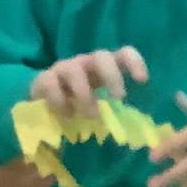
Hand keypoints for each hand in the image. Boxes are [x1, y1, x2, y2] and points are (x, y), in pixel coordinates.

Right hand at [29, 46, 148, 117]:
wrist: (44, 108)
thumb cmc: (81, 106)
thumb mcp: (102, 106)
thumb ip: (117, 110)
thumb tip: (142, 132)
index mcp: (104, 68)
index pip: (123, 54)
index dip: (134, 62)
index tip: (142, 80)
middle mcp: (85, 63)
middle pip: (101, 56)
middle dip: (112, 76)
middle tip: (119, 98)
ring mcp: (64, 68)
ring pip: (74, 70)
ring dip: (84, 94)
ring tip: (91, 115)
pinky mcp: (44, 79)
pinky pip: (51, 83)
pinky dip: (60, 100)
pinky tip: (67, 115)